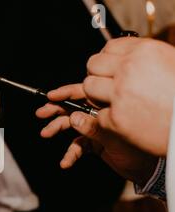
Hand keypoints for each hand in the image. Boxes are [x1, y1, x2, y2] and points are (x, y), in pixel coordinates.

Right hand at [36, 84, 157, 185]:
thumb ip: (92, 126)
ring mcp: (95, 128)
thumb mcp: (113, 136)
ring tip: (46, 133)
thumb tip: (73, 118)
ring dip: (57, 129)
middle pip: (72, 108)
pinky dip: (71, 154)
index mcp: (104, 106)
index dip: (64, 94)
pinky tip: (65, 162)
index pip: (82, 94)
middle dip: (55, 110)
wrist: (146, 169)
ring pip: (72, 126)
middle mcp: (98, 115)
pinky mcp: (94, 143)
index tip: (50, 96)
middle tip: (41, 113)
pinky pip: (78, 146)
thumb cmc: (138, 147)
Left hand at [85, 38, 174, 155]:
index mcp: (145, 51)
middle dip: (98, 75)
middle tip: (107, 86)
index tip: (110, 68)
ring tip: (114, 103)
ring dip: (97, 95)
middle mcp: (129, 69)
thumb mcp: (172, 63)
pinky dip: (108, 120)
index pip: (109, 47)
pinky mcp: (115, 119)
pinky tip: (125, 121)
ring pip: (89, 87)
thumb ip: (147, 59)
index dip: (108, 59)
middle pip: (93, 65)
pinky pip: (98, 115)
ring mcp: (120, 95)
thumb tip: (129, 57)